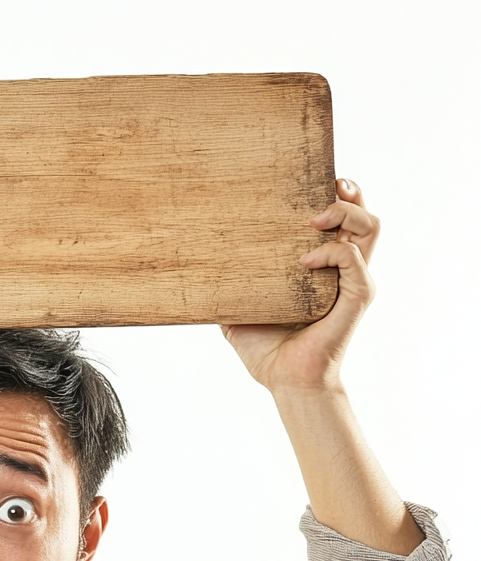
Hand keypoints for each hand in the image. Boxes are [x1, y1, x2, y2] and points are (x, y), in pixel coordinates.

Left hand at [220, 178, 379, 394]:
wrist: (284, 380)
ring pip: (370, 226)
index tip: (309, 180)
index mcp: (321, 265)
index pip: (337, 218)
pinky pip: (353, 259)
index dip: (331, 194)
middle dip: (347, 191)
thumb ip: (226, 286)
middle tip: (322, 186)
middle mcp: (342, 268)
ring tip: (315, 217)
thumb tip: (191, 266)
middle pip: (361, 212)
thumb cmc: (267, 349)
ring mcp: (353, 280)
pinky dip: (331, 251)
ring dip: (346, 211)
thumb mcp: (238, 309)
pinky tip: (305, 261)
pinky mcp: (356, 296)